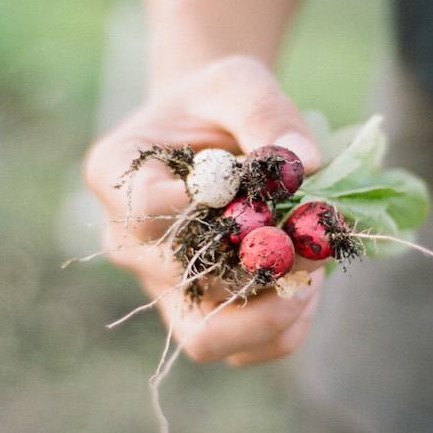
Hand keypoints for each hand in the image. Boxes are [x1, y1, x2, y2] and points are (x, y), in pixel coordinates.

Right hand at [84, 55, 324, 365]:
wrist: (213, 132)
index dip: (213, 206)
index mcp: (117, 175)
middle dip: (259, 263)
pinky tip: (310, 286)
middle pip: (183, 278)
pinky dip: (283, 329)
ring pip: (207, 336)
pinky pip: (240, 349)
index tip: (265, 180)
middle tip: (316, 234)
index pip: (150, 209)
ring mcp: (159, 285)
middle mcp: (127, 241)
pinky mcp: (199, 313)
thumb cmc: (217, 103)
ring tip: (315, 267)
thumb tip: (304, 162)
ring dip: (273, 310)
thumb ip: (265, 112)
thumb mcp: (238, 83)